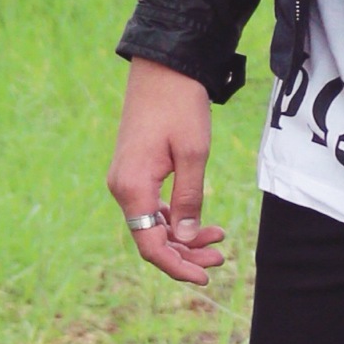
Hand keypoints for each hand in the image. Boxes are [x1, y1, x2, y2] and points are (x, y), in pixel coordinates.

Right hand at [107, 58, 225, 285]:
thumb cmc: (180, 106)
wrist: (163, 66)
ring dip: (182, 237)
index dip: (176, 266)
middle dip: (185, 254)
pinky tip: (199, 222)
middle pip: (151, 238)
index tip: (204, 277)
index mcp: (132, 188)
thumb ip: (189, 198)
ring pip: (152, 224)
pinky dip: (174, 218)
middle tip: (221, 257)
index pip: (150, 245)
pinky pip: (152, 206)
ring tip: (218, 240)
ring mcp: (126, 179)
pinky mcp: (135, 171)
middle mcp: (123, 188)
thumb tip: (185, 237)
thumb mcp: (193, 154)